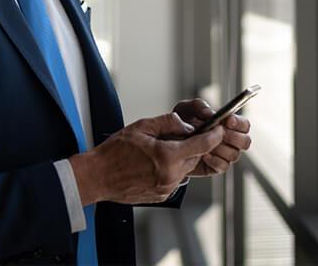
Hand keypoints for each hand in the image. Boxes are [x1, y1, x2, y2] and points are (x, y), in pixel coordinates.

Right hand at [68, 112, 223, 204]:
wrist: (98, 177)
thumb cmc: (114, 152)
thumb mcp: (141, 127)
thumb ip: (167, 123)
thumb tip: (186, 125)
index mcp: (166, 157)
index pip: (200, 145)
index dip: (213, 136)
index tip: (219, 130)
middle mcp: (170, 175)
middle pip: (193, 157)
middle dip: (190, 146)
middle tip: (175, 136)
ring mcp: (166, 188)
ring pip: (184, 169)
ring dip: (178, 158)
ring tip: (157, 151)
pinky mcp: (162, 196)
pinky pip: (174, 179)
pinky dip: (169, 169)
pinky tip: (152, 164)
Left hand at [172, 96, 251, 176]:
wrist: (169, 141)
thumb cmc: (181, 121)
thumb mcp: (187, 109)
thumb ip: (199, 106)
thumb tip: (211, 113)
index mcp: (227, 124)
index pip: (244, 125)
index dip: (239, 123)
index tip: (227, 120)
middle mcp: (229, 140)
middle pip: (245, 142)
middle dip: (233, 137)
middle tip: (219, 133)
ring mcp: (224, 154)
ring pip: (234, 154)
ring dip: (220, 148)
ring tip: (205, 143)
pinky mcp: (216, 167)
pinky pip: (223, 166)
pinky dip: (213, 160)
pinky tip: (202, 154)